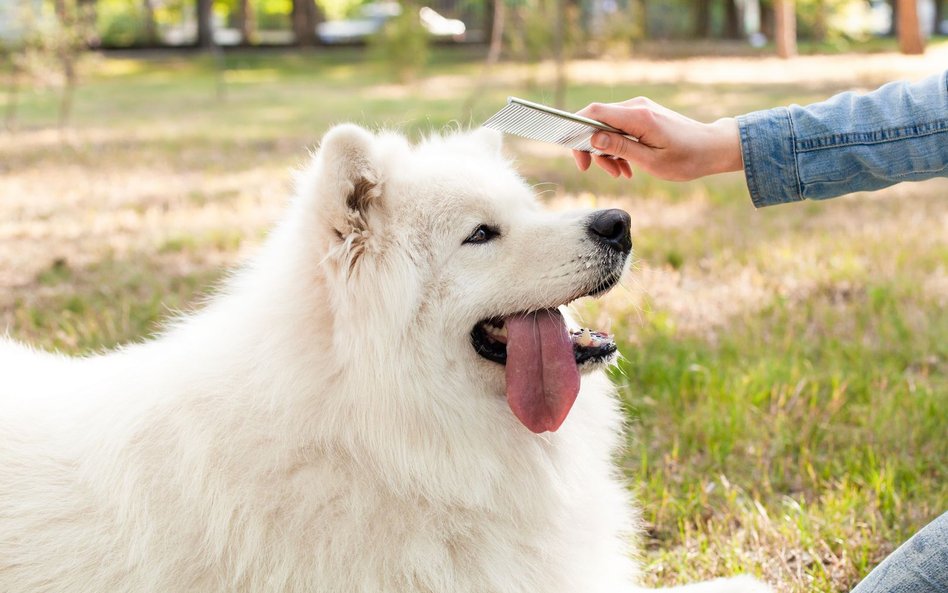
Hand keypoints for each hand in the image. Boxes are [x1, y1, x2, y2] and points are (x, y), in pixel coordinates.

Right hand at [571, 97, 742, 180]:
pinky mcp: (644, 115)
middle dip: (593, 148)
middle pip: (597, 121)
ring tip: (620, 173)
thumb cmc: (687, 158)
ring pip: (607, 127)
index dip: (577, 131)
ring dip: (607, 152)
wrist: (713, 148)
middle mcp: (637, 106)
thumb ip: (620, 148)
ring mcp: (640, 109)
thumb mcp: (651, 161)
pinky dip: (618, 147)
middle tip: (598, 171)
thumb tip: (593, 138)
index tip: (579, 157)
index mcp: (638, 117)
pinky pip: (620, 128)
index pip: (594, 112)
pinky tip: (627, 166)